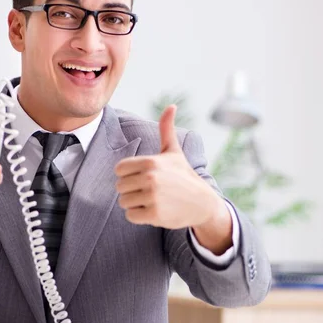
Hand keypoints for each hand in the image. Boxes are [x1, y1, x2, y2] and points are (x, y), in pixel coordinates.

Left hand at [115, 105, 224, 229]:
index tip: (143, 177)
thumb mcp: (174, 152)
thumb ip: (166, 129)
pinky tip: (154, 211)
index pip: (119, 170)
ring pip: (123, 202)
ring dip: (135, 204)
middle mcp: (150, 178)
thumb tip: (171, 106)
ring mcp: (152, 196)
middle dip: (131, 191)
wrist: (203, 203)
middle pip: (119, 187)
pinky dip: (139, 216)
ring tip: (152, 200)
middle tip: (149, 191)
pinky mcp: (154, 214)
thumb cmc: (184, 176)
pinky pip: (130, 216)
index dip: (128, 175)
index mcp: (150, 162)